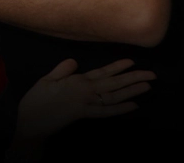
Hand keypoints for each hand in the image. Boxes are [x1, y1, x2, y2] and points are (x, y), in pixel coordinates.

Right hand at [13, 59, 154, 146]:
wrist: (32, 122)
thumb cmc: (37, 100)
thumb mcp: (46, 80)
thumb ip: (61, 70)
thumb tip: (75, 61)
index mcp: (76, 81)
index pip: (101, 72)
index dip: (118, 67)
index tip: (133, 62)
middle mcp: (85, 91)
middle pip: (113, 83)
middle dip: (133, 78)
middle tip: (151, 75)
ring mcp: (87, 105)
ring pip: (114, 97)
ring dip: (131, 91)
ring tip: (147, 87)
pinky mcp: (85, 116)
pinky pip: (106, 112)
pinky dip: (121, 109)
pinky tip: (133, 106)